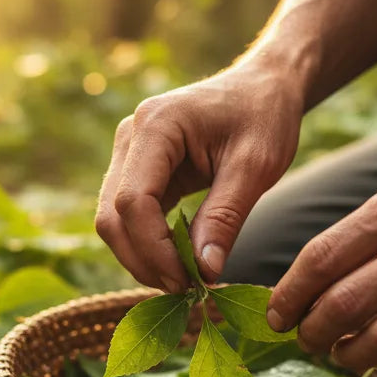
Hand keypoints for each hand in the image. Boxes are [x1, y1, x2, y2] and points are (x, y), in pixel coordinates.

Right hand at [95, 60, 304, 291]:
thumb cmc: (265, 115)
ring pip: (112, 221)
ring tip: (184, 281)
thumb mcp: (257, 165)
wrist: (263, 86)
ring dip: (142, 258)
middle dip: (142, 260)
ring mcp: (127, 153)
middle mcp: (129, 137)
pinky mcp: (136, 170)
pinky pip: (128, 217)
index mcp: (156, 126)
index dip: (154, 249)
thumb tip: (204, 273)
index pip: (133, 201)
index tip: (188, 281)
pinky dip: (148, 245)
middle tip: (185, 290)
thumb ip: (226, 217)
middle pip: (111, 216)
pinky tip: (179, 263)